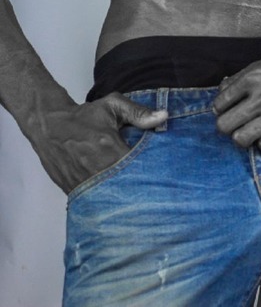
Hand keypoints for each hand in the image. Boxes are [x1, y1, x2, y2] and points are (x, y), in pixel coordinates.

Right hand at [30, 92, 166, 193]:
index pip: (138, 168)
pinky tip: (119, 197)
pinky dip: (108, 200)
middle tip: (156, 189)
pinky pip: (96, 201)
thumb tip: (164, 117)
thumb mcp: (112, 106)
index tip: (164, 174)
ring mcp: (84, 184)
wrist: (49, 126)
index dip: (153, 173)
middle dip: (142, 189)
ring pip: (111, 199)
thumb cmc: (84, 116)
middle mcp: (96, 170)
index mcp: (109, 148)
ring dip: (125, 197)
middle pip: (127, 189)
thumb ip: (138, 112)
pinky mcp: (75, 192)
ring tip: (141, 197)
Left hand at [213, 39, 260, 151]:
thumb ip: (242, 77)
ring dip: (242, 135)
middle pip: (225, 126)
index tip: (227, 109)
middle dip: (226, 125)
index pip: (220, 104)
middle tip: (235, 122)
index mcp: (253, 78)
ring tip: (250, 129)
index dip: (220, 108)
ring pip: (241, 139)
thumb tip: (223, 91)